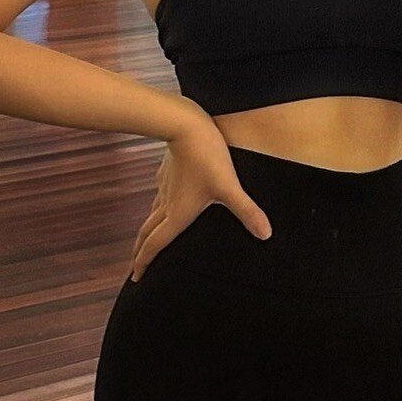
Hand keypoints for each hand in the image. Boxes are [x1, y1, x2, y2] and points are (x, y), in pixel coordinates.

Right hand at [129, 118, 271, 280]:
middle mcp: (166, 204)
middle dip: (140, 252)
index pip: (156, 243)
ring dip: (146, 232)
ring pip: (151, 216)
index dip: (145, 261)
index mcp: (177, 213)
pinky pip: (158, 198)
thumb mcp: (229, 187)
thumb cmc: (206, 156)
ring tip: (145, 241)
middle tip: (135, 267)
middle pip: (147, 233)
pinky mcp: (167, 173)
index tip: (136, 277)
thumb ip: (247, 211)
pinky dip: (156, 211)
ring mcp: (165, 188)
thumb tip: (266, 234)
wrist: (185, 123)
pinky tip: (162, 206)